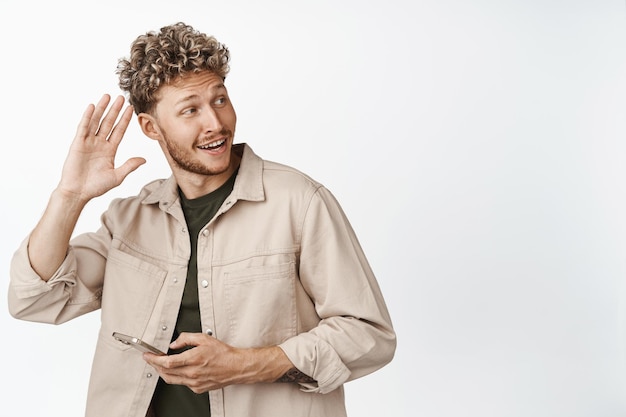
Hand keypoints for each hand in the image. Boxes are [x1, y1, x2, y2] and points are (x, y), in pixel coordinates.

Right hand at [57, 94, 145, 202]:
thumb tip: (144, 160)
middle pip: (109, 123)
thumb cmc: (96, 186)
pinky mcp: (78, 143)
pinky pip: (83, 127)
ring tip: (108, 96)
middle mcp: (99, 143)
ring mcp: (88, 142)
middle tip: (121, 97)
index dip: (125, 120)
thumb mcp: (117, 176)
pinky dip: (87, 117)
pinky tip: (92, 107)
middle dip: (115, 110)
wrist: (78, 192)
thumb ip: (130, 166)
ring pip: (96, 122)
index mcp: (110, 150)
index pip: (119, 131)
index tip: (131, 109)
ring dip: (102, 109)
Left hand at [143, 332, 292, 392]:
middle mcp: (192, 374)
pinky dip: (175, 376)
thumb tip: (174, 343)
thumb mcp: (204, 338)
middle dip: (155, 365)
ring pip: (171, 380)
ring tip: (160, 365)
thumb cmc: (223, 353)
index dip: (154, 359)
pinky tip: (176, 370)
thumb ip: (186, 338)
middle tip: (150, 359)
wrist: (236, 367)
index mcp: (193, 360)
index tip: (147, 355)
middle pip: (165, 372)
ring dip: (162, 372)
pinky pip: (181, 383)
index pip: (167, 362)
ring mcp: (194, 383)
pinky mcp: (198, 388)